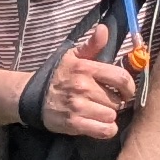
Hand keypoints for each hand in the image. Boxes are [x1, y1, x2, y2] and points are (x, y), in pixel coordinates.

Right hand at [32, 26, 137, 143]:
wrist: (30, 96)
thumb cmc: (56, 76)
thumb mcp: (72, 57)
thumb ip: (92, 45)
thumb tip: (105, 29)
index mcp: (86, 68)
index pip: (121, 78)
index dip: (129, 87)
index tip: (125, 92)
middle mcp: (83, 87)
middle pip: (117, 100)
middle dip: (115, 103)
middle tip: (106, 102)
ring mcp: (78, 106)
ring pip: (111, 115)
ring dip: (109, 116)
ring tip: (99, 112)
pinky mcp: (74, 124)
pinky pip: (104, 130)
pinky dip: (106, 130)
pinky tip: (100, 124)